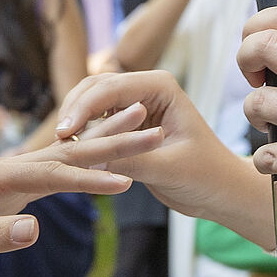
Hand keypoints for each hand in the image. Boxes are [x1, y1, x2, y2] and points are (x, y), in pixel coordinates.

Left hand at [0, 126, 158, 273]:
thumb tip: (34, 232)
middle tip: (151, 125)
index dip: (90, 179)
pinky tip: (103, 156)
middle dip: (112, 139)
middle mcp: (8, 167)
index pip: (53, 174)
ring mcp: (11, 175)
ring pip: (67, 156)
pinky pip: (56, 170)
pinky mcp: (12, 187)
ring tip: (141, 125)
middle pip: (69, 152)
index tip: (127, 181)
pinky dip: (85, 161)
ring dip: (105, 142)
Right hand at [53, 72, 253, 224]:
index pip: (110, 88)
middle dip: (74, 111)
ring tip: (60, 148)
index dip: (83, 108)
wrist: (219, 190)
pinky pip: (96, 121)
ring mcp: (135, 103)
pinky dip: (82, 133)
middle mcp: (145, 88)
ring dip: (75, 122)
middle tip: (57, 141)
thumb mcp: (168, 168)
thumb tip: (90, 158)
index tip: (64, 134)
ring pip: (91, 103)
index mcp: (160, 86)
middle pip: (94, 88)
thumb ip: (131, 160)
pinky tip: (70, 153)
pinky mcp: (128, 122)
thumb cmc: (205, 176)